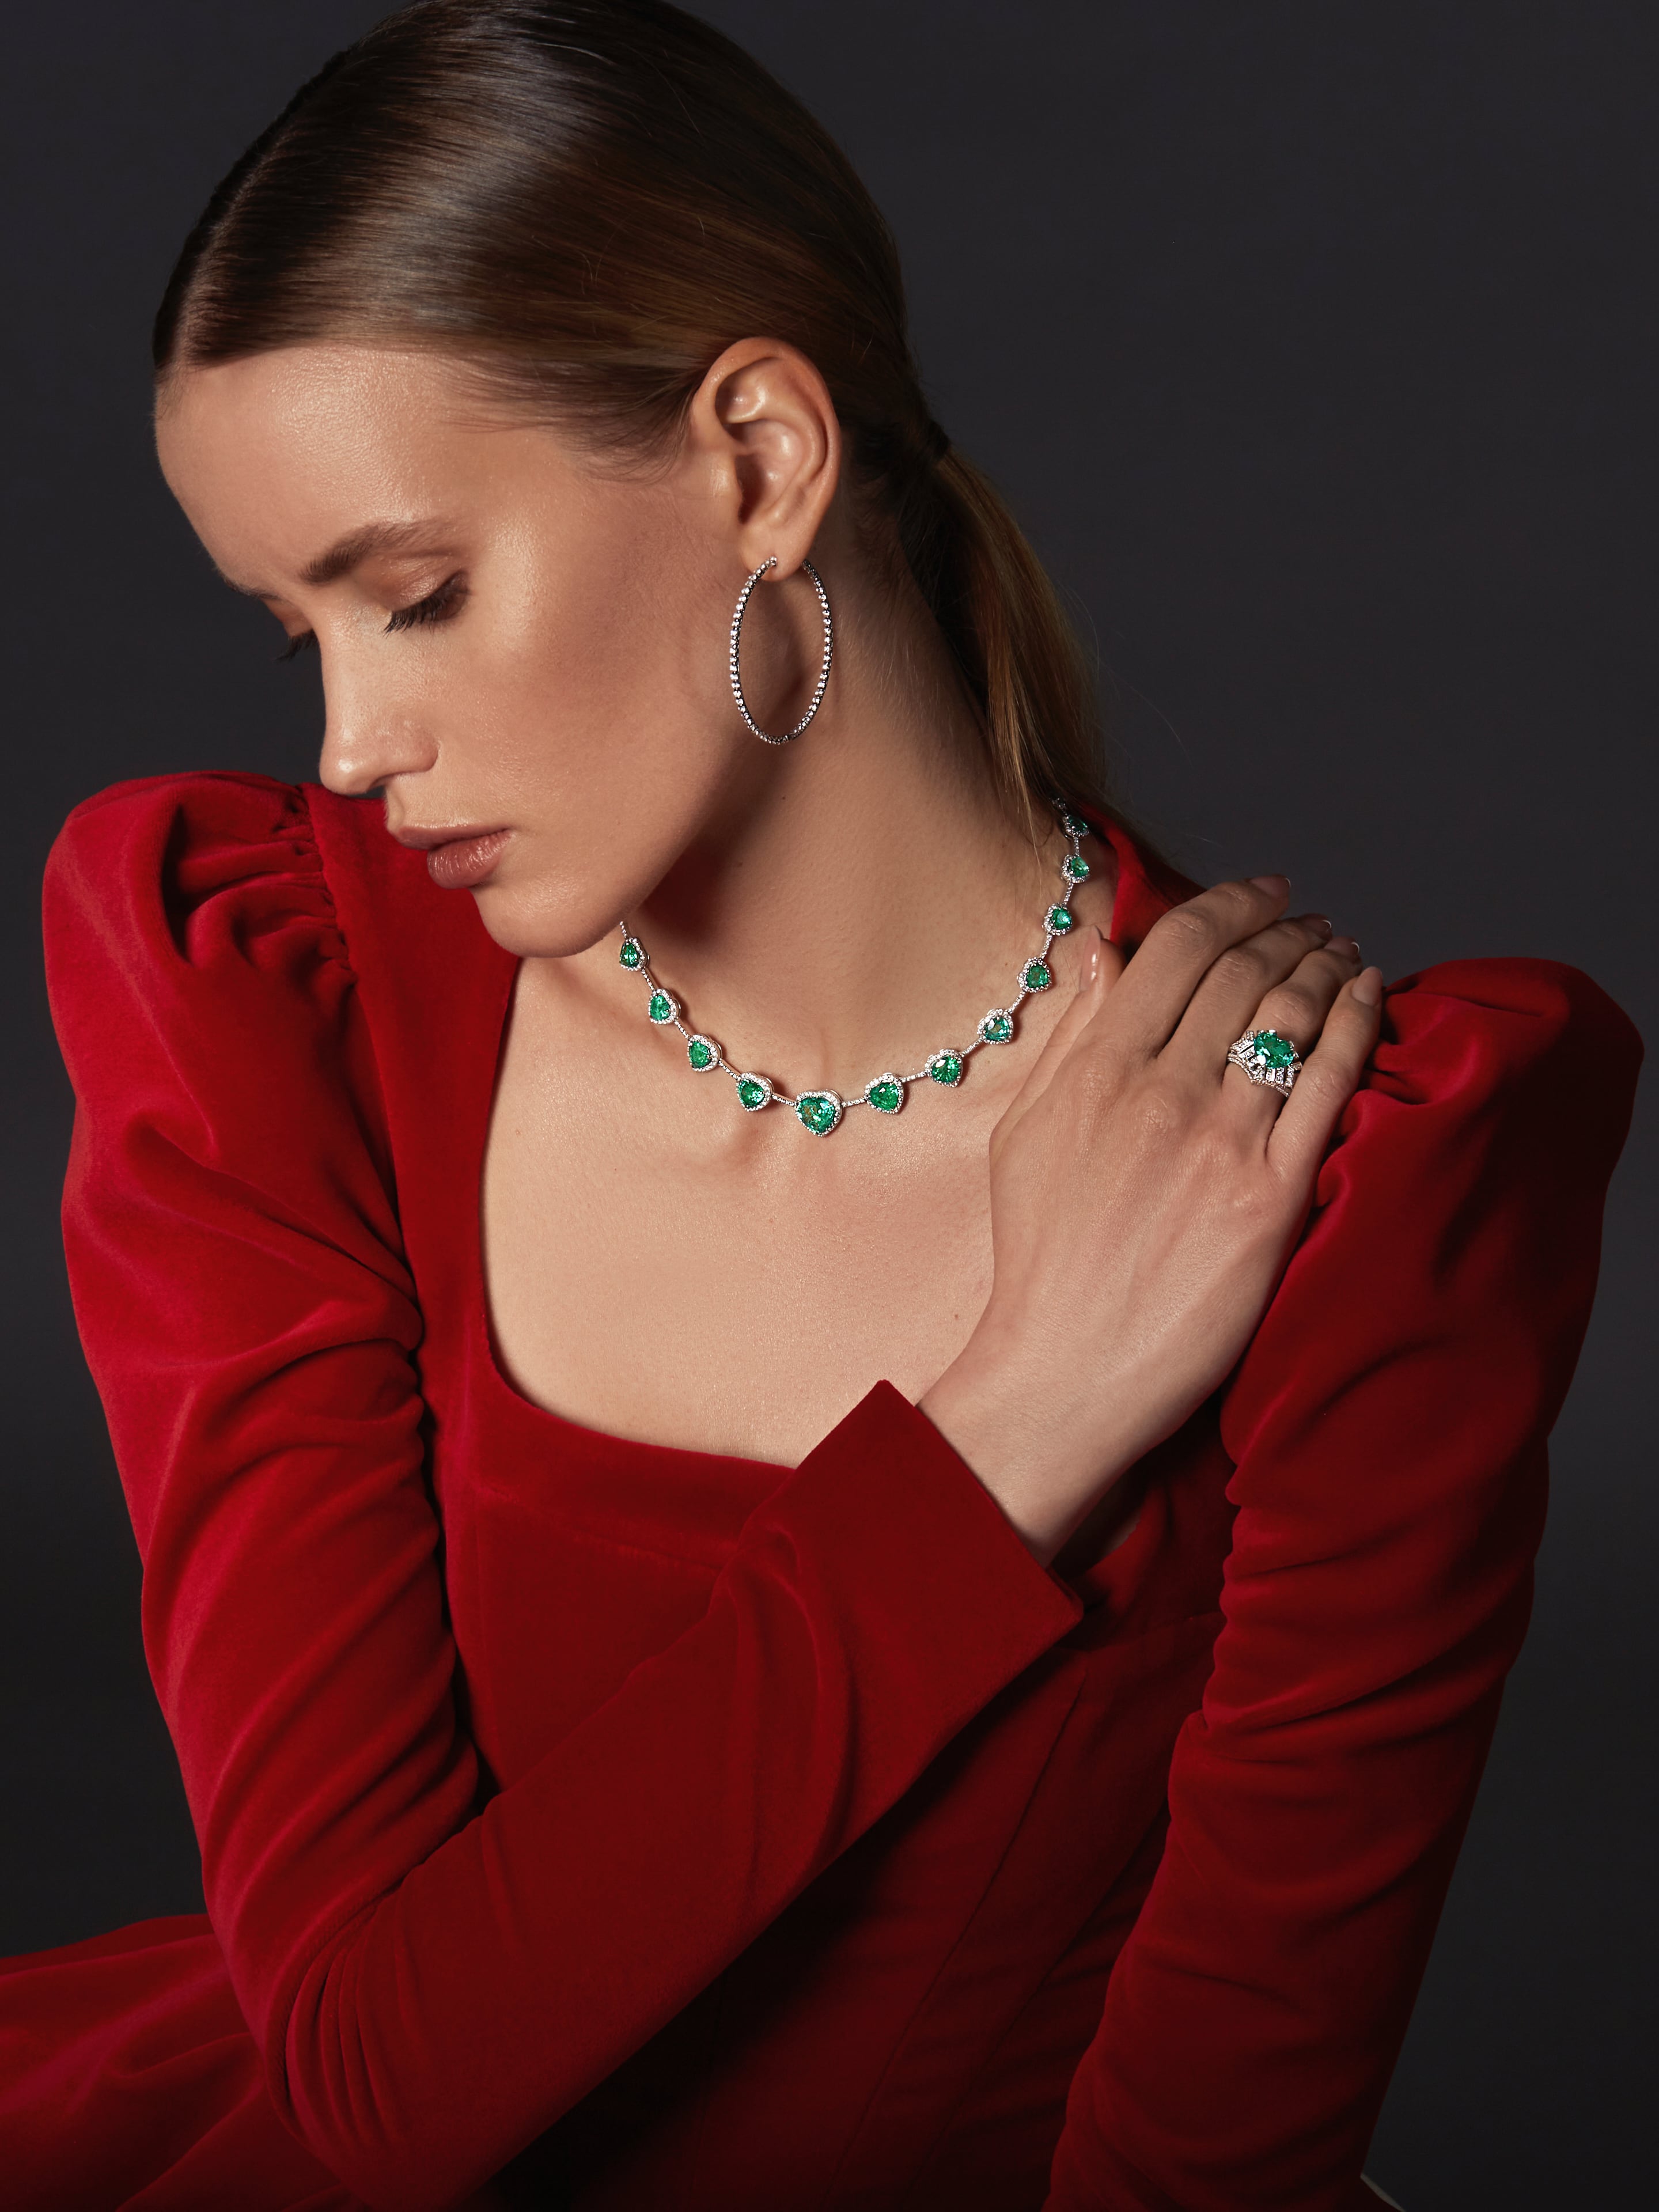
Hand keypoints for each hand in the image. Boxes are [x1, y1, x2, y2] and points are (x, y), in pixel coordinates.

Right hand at [920, 875, 1382, 1562]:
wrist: (1067, 1369)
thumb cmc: (1042, 1257)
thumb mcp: (1028, 1132)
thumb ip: (1073, 1036)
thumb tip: (1106, 952)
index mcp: (1096, 1070)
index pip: (1180, 948)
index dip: (1233, 902)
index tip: (1265, 892)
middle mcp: (1161, 1093)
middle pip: (1245, 970)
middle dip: (1287, 927)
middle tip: (1310, 919)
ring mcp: (1220, 1144)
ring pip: (1291, 1015)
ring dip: (1325, 964)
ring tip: (1342, 950)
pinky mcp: (1269, 1198)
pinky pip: (1328, 1086)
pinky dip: (1355, 1024)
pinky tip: (1369, 995)